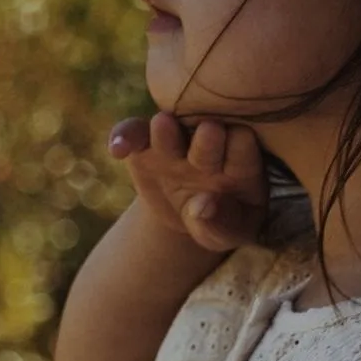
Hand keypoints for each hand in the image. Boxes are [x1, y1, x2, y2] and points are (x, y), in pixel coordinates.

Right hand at [108, 113, 267, 255]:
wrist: (191, 215)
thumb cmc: (221, 222)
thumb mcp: (229, 234)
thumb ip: (222, 224)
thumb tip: (204, 205)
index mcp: (239, 158)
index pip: (243, 145)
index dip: (240, 150)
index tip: (234, 160)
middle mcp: (208, 142)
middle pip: (208, 133)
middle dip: (208, 136)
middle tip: (209, 131)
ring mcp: (175, 142)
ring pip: (167, 127)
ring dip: (165, 129)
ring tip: (162, 126)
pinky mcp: (144, 145)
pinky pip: (132, 133)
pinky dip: (123, 136)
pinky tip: (117, 148)